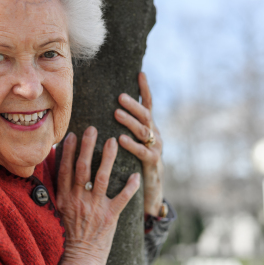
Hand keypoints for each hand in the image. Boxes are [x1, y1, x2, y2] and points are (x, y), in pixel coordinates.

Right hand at [54, 127, 139, 264]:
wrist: (81, 255)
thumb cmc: (71, 229)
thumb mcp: (61, 206)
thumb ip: (61, 187)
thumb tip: (57, 163)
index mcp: (65, 197)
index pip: (65, 169)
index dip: (68, 150)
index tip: (73, 134)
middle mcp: (78, 200)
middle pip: (82, 168)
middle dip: (87, 146)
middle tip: (93, 128)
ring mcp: (94, 208)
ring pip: (101, 178)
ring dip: (107, 158)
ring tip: (113, 141)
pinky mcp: (110, 217)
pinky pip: (122, 199)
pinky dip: (130, 186)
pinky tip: (135, 175)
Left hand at [115, 72, 163, 216]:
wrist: (149, 191)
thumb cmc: (135, 163)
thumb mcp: (132, 142)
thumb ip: (125, 126)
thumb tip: (108, 107)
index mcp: (149, 128)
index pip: (148, 104)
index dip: (145, 89)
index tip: (140, 73)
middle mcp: (155, 135)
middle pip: (146, 115)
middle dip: (133, 104)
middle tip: (120, 96)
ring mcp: (156, 149)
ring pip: (144, 131)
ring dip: (130, 121)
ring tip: (116, 112)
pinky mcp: (152, 164)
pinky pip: (142, 152)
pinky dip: (132, 145)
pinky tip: (121, 139)